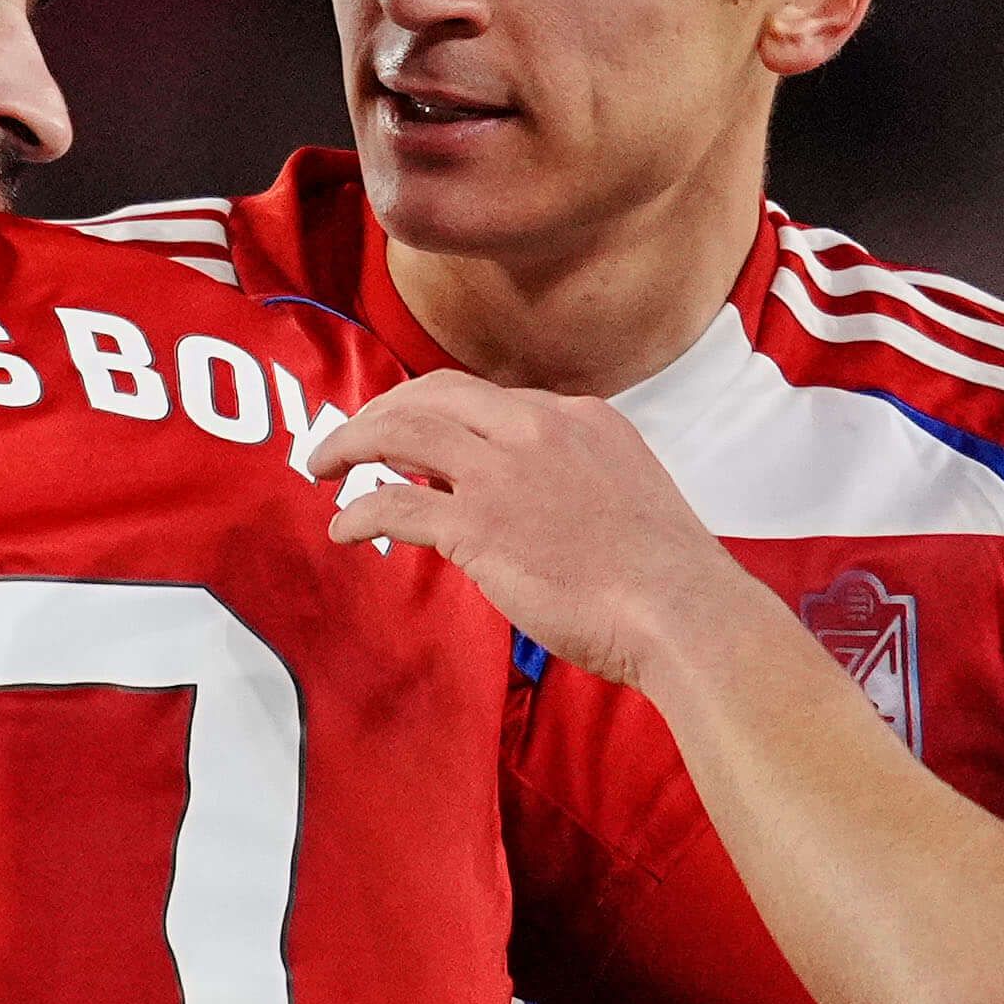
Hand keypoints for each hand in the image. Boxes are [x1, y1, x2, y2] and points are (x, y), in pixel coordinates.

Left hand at [314, 372, 775, 690]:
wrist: (682, 608)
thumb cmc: (663, 572)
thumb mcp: (623, 488)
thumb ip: (569, 477)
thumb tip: (522, 499)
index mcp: (575, 415)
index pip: (484, 397)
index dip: (432, 411)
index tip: (405, 434)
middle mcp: (535, 426)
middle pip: (432, 394)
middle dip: (379, 411)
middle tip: (346, 440)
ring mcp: (505, 471)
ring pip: (402, 430)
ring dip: (350, 444)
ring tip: (321, 466)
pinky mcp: (480, 525)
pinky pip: (395, 504)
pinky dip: (358, 510)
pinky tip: (342, 527)